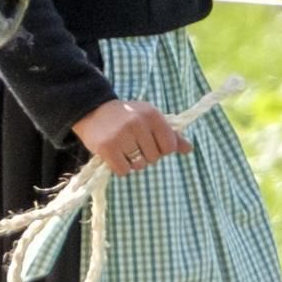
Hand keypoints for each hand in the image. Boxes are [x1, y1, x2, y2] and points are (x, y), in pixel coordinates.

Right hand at [71, 98, 190, 174]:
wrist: (92, 110)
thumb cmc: (126, 117)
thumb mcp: (149, 119)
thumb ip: (169, 134)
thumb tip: (189, 149)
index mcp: (152, 115)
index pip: (170, 146)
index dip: (161, 150)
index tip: (150, 143)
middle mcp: (138, 123)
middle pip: (154, 158)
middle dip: (145, 156)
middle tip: (132, 145)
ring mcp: (122, 135)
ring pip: (139, 165)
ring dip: (132, 163)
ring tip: (123, 149)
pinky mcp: (107, 147)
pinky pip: (123, 170)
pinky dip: (120, 168)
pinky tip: (114, 155)